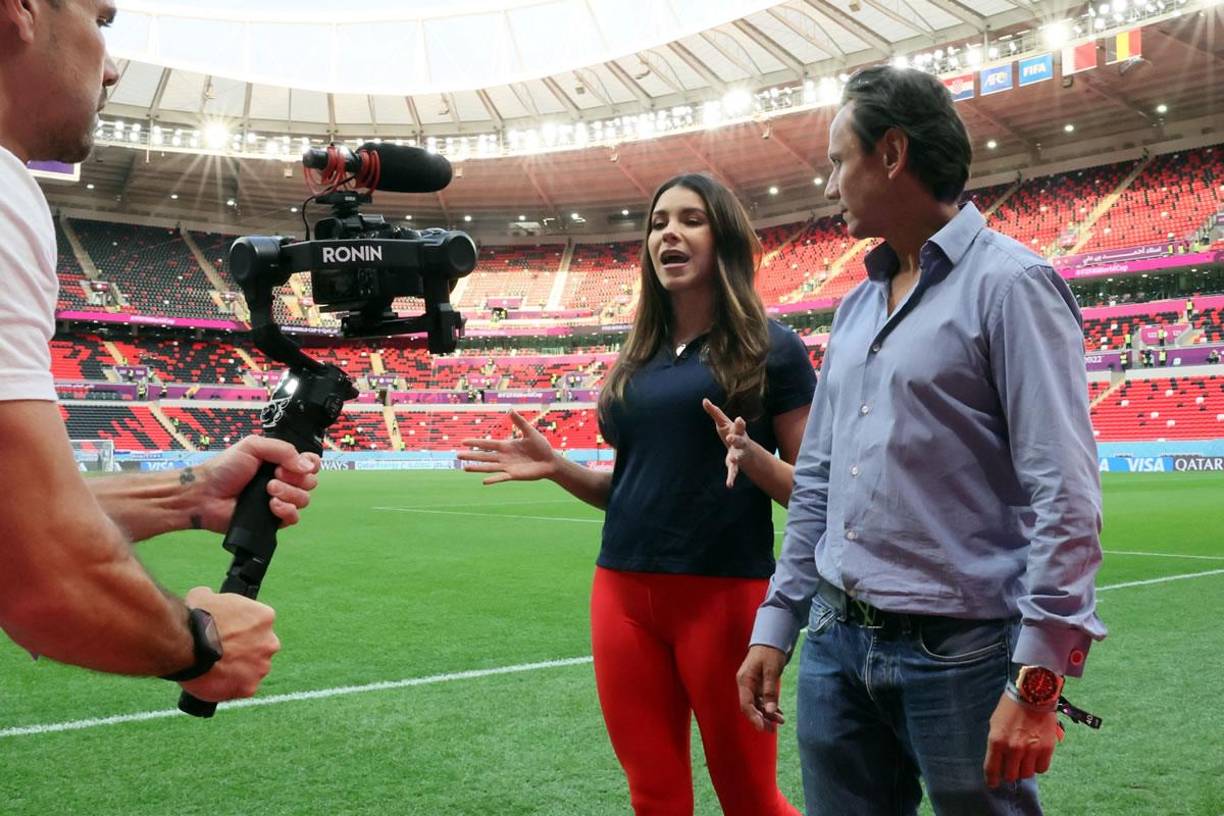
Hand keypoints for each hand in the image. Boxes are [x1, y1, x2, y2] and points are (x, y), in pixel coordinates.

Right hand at [177, 586, 278, 701]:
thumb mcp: (204, 595)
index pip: (258, 624)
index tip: (228, 634)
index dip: (241, 629)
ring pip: (252, 670)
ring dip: (239, 670)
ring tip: (216, 669)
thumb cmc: (196, 619)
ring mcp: (261, 667)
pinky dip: (230, 687)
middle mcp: (270, 642)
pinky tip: (215, 681)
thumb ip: (213, 596)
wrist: (187, 646)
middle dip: (245, 650)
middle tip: (222, 653)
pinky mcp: (249, 688)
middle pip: (260, 647)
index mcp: (264, 617)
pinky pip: (241, 688)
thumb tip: (206, 595)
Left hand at [193, 436, 321, 531]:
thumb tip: (308, 466)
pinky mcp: (274, 520)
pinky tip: (272, 506)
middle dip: (295, 479)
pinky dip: (286, 511)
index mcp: (281, 463)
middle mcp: (284, 481)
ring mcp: (280, 501)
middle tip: (274, 476)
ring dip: (288, 493)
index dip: (310, 465)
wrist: (205, 494)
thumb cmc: (225, 468)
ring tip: (268, 490)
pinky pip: (294, 518)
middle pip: (310, 482)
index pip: (311, 464)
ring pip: (304, 500)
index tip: (295, 465)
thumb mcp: (253, 446)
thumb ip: (283, 449)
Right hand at [458, 411, 557, 483]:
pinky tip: (484, 481)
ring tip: (465, 468)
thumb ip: (520, 423)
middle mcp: (504, 457)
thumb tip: (511, 410)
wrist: (551, 461)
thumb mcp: (530, 432)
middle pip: (484, 456)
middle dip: (471, 455)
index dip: (475, 443)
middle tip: (457, 455)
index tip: (463, 441)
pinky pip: (501, 477)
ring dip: (477, 468)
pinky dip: (493, 479)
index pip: (487, 444)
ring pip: (489, 467)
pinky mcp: (514, 475)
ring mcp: (507, 466)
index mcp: (506, 446)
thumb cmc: (541, 446)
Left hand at [702, 398, 751, 487]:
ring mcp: (739, 454)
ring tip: (733, 461)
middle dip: (736, 439)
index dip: (739, 423)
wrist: (746, 450)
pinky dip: (732, 478)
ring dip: (736, 458)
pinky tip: (729, 485)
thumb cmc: (732, 432)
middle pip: (739, 440)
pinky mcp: (735, 465)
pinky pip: (734, 472)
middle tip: (730, 438)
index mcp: (737, 431)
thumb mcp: (723, 422)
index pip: (739, 426)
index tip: (739, 419)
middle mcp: (740, 442)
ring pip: (738, 456)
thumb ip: (714, 412)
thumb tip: (704, 400)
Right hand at [736, 644, 788, 732]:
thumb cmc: (770, 652)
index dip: (753, 718)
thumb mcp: (771, 670)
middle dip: (761, 719)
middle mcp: (746, 684)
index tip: (763, 728)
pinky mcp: (758, 684)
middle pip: (750, 707)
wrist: (771, 638)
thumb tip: (769, 711)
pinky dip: (770, 707)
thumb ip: (770, 691)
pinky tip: (779, 713)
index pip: (746, 705)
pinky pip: (762, 700)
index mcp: (745, 680)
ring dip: (767, 714)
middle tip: (772, 730)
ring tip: (780, 721)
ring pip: (757, 705)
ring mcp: (752, 685)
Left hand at [983, 692, 1065, 786]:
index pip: (992, 769)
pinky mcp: (1047, 749)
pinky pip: (1042, 768)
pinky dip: (1038, 765)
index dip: (992, 780)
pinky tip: (1036, 756)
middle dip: (1010, 773)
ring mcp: (1031, 750)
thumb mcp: (996, 723)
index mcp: (997, 741)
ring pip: (1027, 774)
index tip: (993, 783)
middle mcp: (1013, 748)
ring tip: (1024, 758)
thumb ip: (997, 743)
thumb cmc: (1011, 706)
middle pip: (1011, 775)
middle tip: (1011, 766)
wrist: (1033, 693)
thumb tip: (999, 760)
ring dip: (1024, 769)